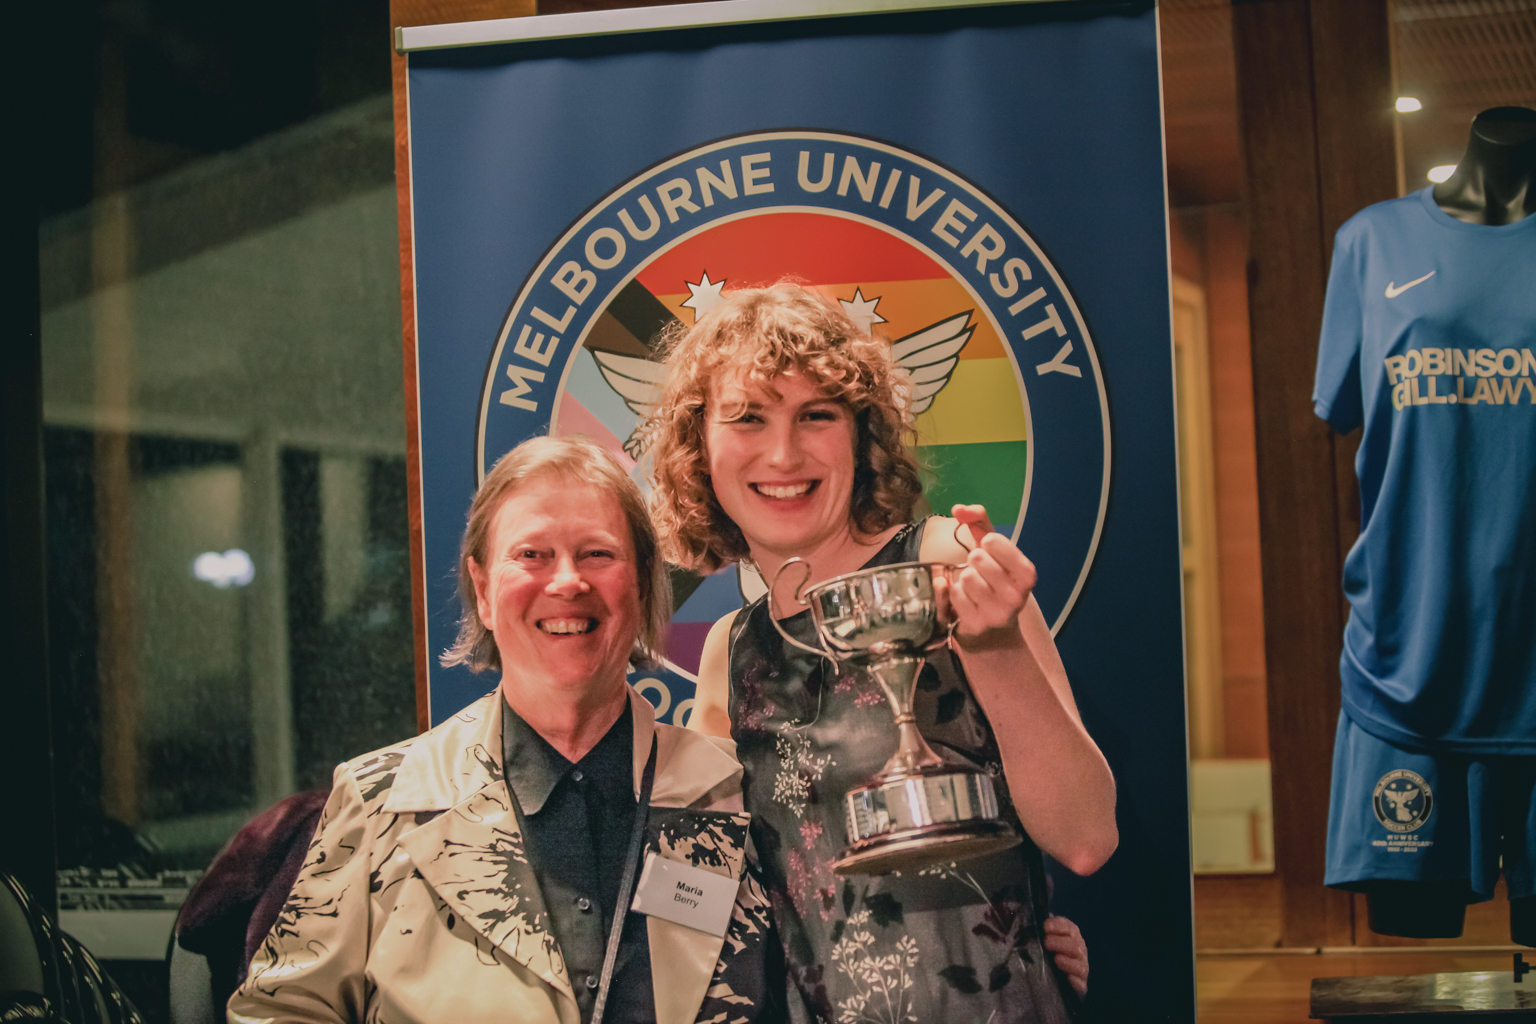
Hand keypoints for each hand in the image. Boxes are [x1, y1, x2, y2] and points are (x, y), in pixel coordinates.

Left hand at [943, 504, 1037, 637]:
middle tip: (982, 574)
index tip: (991, 553)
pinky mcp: (976, 624)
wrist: (993, 631)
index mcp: (1026, 574)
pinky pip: (954, 593)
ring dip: (963, 578)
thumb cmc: (993, 581)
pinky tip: (966, 600)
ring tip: (974, 588)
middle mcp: (1016, 595)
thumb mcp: (993, 550)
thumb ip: (978, 521)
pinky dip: (954, 593)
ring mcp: (996, 612)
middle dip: (974, 562)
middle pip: (977, 558)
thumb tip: (959, 508)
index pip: (993, 540)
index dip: (986, 543)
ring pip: (965, 576)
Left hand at [1044, 915, 1088, 997]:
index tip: (1046, 926)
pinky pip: (1081, 983)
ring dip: (1067, 961)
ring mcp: (1080, 968)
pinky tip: (1067, 978)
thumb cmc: (1044, 951)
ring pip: (1079, 963)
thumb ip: (1036, 925)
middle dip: (1061, 942)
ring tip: (1055, 959)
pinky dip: (1074, 980)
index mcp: (1070, 935)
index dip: (1059, 925)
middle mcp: (1078, 950)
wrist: (1053, 979)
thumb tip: (1022, 910)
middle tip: (1046, 942)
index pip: (1069, 927)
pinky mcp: (1079, 985)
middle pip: (1075, 944)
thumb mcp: (1040, 936)